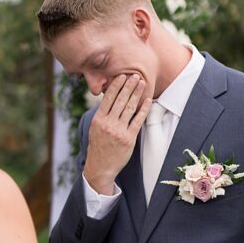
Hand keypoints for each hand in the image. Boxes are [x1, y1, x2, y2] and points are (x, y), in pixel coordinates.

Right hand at [84, 74, 149, 194]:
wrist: (100, 167)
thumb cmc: (98, 146)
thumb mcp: (95, 129)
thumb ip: (102, 115)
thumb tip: (109, 99)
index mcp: (98, 120)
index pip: (108, 98)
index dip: (116, 86)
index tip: (122, 76)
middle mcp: (108, 124)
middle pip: (120, 100)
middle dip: (128, 86)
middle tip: (135, 75)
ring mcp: (119, 131)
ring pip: (129, 108)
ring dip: (137, 94)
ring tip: (142, 83)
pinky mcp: (129, 138)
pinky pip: (138, 121)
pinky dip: (143, 109)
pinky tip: (148, 100)